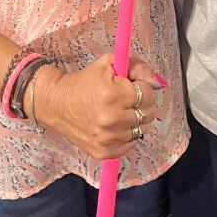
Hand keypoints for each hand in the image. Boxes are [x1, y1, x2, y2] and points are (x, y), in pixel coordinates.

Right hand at [33, 53, 166, 162]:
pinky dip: (126, 135)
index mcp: (112, 93)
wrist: (56, 103)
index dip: (141, 87)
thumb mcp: (107, 64)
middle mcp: (111, 118)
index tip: (131, 86)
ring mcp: (108, 138)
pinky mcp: (105, 152)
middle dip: (141, 104)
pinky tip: (114, 125)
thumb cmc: (84, 82)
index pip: (148, 93)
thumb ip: (136, 67)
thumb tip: (159, 82)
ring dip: (133, 120)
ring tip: (118, 112)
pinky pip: (130, 144)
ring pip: (141, 130)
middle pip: (148, 113)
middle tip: (126, 99)